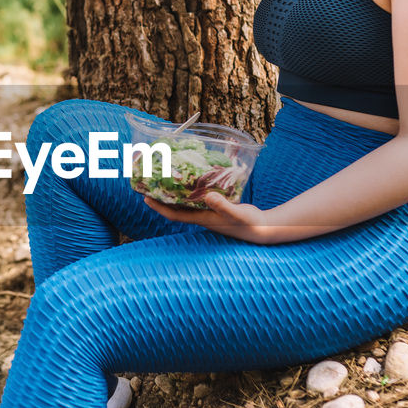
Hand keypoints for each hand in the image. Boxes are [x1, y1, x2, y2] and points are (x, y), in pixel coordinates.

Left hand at [143, 190, 273, 244]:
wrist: (262, 228)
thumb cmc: (248, 223)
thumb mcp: (237, 213)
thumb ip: (223, 206)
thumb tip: (208, 197)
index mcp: (202, 219)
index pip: (174, 214)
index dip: (159, 207)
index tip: (145, 198)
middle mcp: (202, 215)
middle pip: (176, 207)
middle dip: (162, 198)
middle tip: (150, 184)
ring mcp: (209, 211)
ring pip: (186, 202)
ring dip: (175, 193)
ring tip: (166, 179)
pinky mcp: (217, 206)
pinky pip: (199, 197)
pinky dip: (193, 189)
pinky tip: (192, 179)